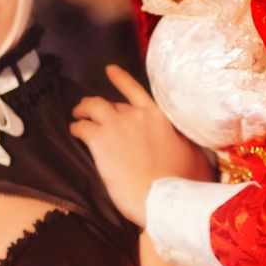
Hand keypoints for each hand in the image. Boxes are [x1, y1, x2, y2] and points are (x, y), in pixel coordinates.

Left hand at [70, 64, 211, 225]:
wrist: (160, 196)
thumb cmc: (181, 180)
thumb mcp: (192, 153)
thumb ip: (184, 142)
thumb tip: (188, 145)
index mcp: (157, 116)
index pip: (135, 90)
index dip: (120, 78)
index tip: (110, 70)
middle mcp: (135, 115)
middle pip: (111, 102)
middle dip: (99, 104)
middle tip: (90, 109)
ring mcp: (115, 125)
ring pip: (92, 108)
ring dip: (82, 110)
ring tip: (77, 115)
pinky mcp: (99, 141)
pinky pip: (81, 127)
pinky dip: (76, 128)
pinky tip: (74, 131)